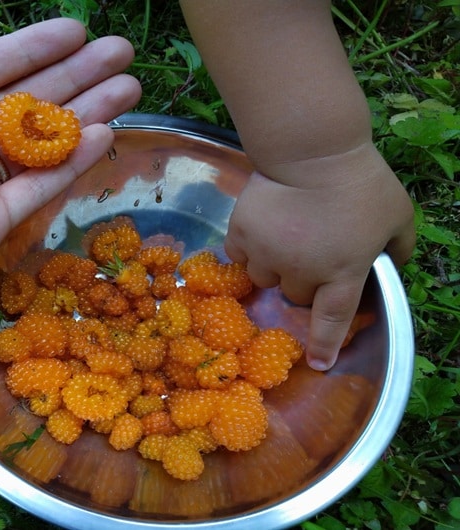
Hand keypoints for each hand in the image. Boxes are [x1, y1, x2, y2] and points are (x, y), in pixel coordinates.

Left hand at [0, 0, 140, 341]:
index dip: (27, 50)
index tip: (72, 30)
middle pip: (21, 103)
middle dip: (73, 76)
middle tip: (121, 53)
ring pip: (35, 145)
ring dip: (84, 114)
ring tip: (130, 87)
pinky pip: (32, 191)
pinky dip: (69, 164)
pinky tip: (107, 134)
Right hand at [223, 143, 413, 369]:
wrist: (312, 152)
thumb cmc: (361, 183)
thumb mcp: (399, 215)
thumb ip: (399, 247)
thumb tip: (391, 266)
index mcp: (342, 272)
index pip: (332, 319)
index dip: (325, 344)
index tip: (319, 364)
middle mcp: (301, 271)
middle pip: (295, 294)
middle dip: (303, 280)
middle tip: (310, 252)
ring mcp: (267, 254)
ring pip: (263, 277)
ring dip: (273, 265)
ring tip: (282, 237)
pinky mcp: (241, 234)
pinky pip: (240, 255)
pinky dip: (248, 248)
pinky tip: (261, 228)